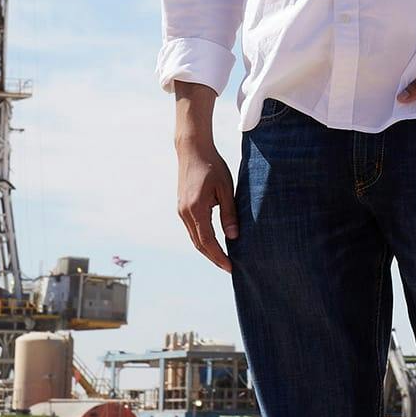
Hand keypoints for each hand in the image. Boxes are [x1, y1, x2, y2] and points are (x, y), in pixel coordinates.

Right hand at [176, 138, 238, 272]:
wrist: (193, 150)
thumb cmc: (212, 166)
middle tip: (229, 267)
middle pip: (199, 243)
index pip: (208, 241)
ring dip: (208, 249)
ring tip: (224, 257)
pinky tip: (214, 241)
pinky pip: (192, 228)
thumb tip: (234, 236)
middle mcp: (185, 213)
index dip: (219, 256)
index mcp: (196, 209)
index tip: (230, 267)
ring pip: (194, 237)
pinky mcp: (182, 207)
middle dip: (214, 257)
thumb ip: (229, 213)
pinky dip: (203, 238)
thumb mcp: (226, 188)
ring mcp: (181, 210)